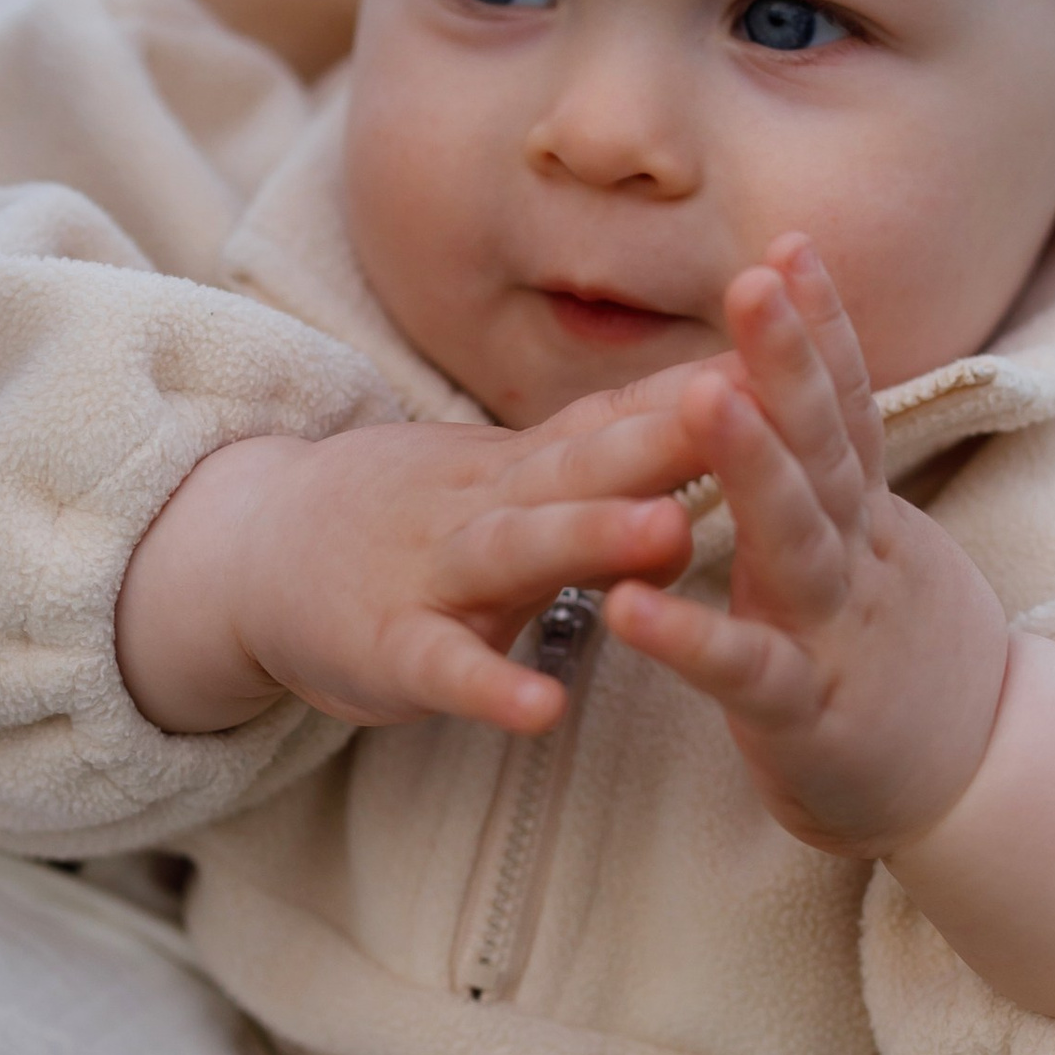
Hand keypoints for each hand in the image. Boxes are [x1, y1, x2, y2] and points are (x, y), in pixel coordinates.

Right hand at [115, 392, 700, 738]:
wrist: (257, 550)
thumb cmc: (419, 522)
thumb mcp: (517, 485)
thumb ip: (616, 472)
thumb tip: (732, 444)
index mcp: (532, 464)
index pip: (629, 414)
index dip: (709, 386)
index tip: (797, 344)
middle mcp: (491, 500)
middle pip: (589, 461)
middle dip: (670, 437)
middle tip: (753, 406)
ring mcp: (435, 571)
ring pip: (520, 548)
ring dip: (592, 538)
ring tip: (667, 531)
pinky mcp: (388, 648)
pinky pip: (442, 670)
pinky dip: (488, 688)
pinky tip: (540, 710)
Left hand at [599, 235, 1054, 1017]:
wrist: (970, 787)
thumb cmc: (889, 656)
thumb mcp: (874, 549)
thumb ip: (837, 472)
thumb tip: (811, 375)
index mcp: (862, 517)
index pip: (846, 405)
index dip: (820, 328)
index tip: (789, 244)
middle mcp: (856, 556)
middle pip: (828, 444)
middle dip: (791, 359)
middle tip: (755, 278)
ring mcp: (834, 631)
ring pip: (796, 538)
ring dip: (752, 467)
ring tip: (707, 399)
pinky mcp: (802, 713)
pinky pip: (742, 670)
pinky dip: (689, 638)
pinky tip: (628, 608)